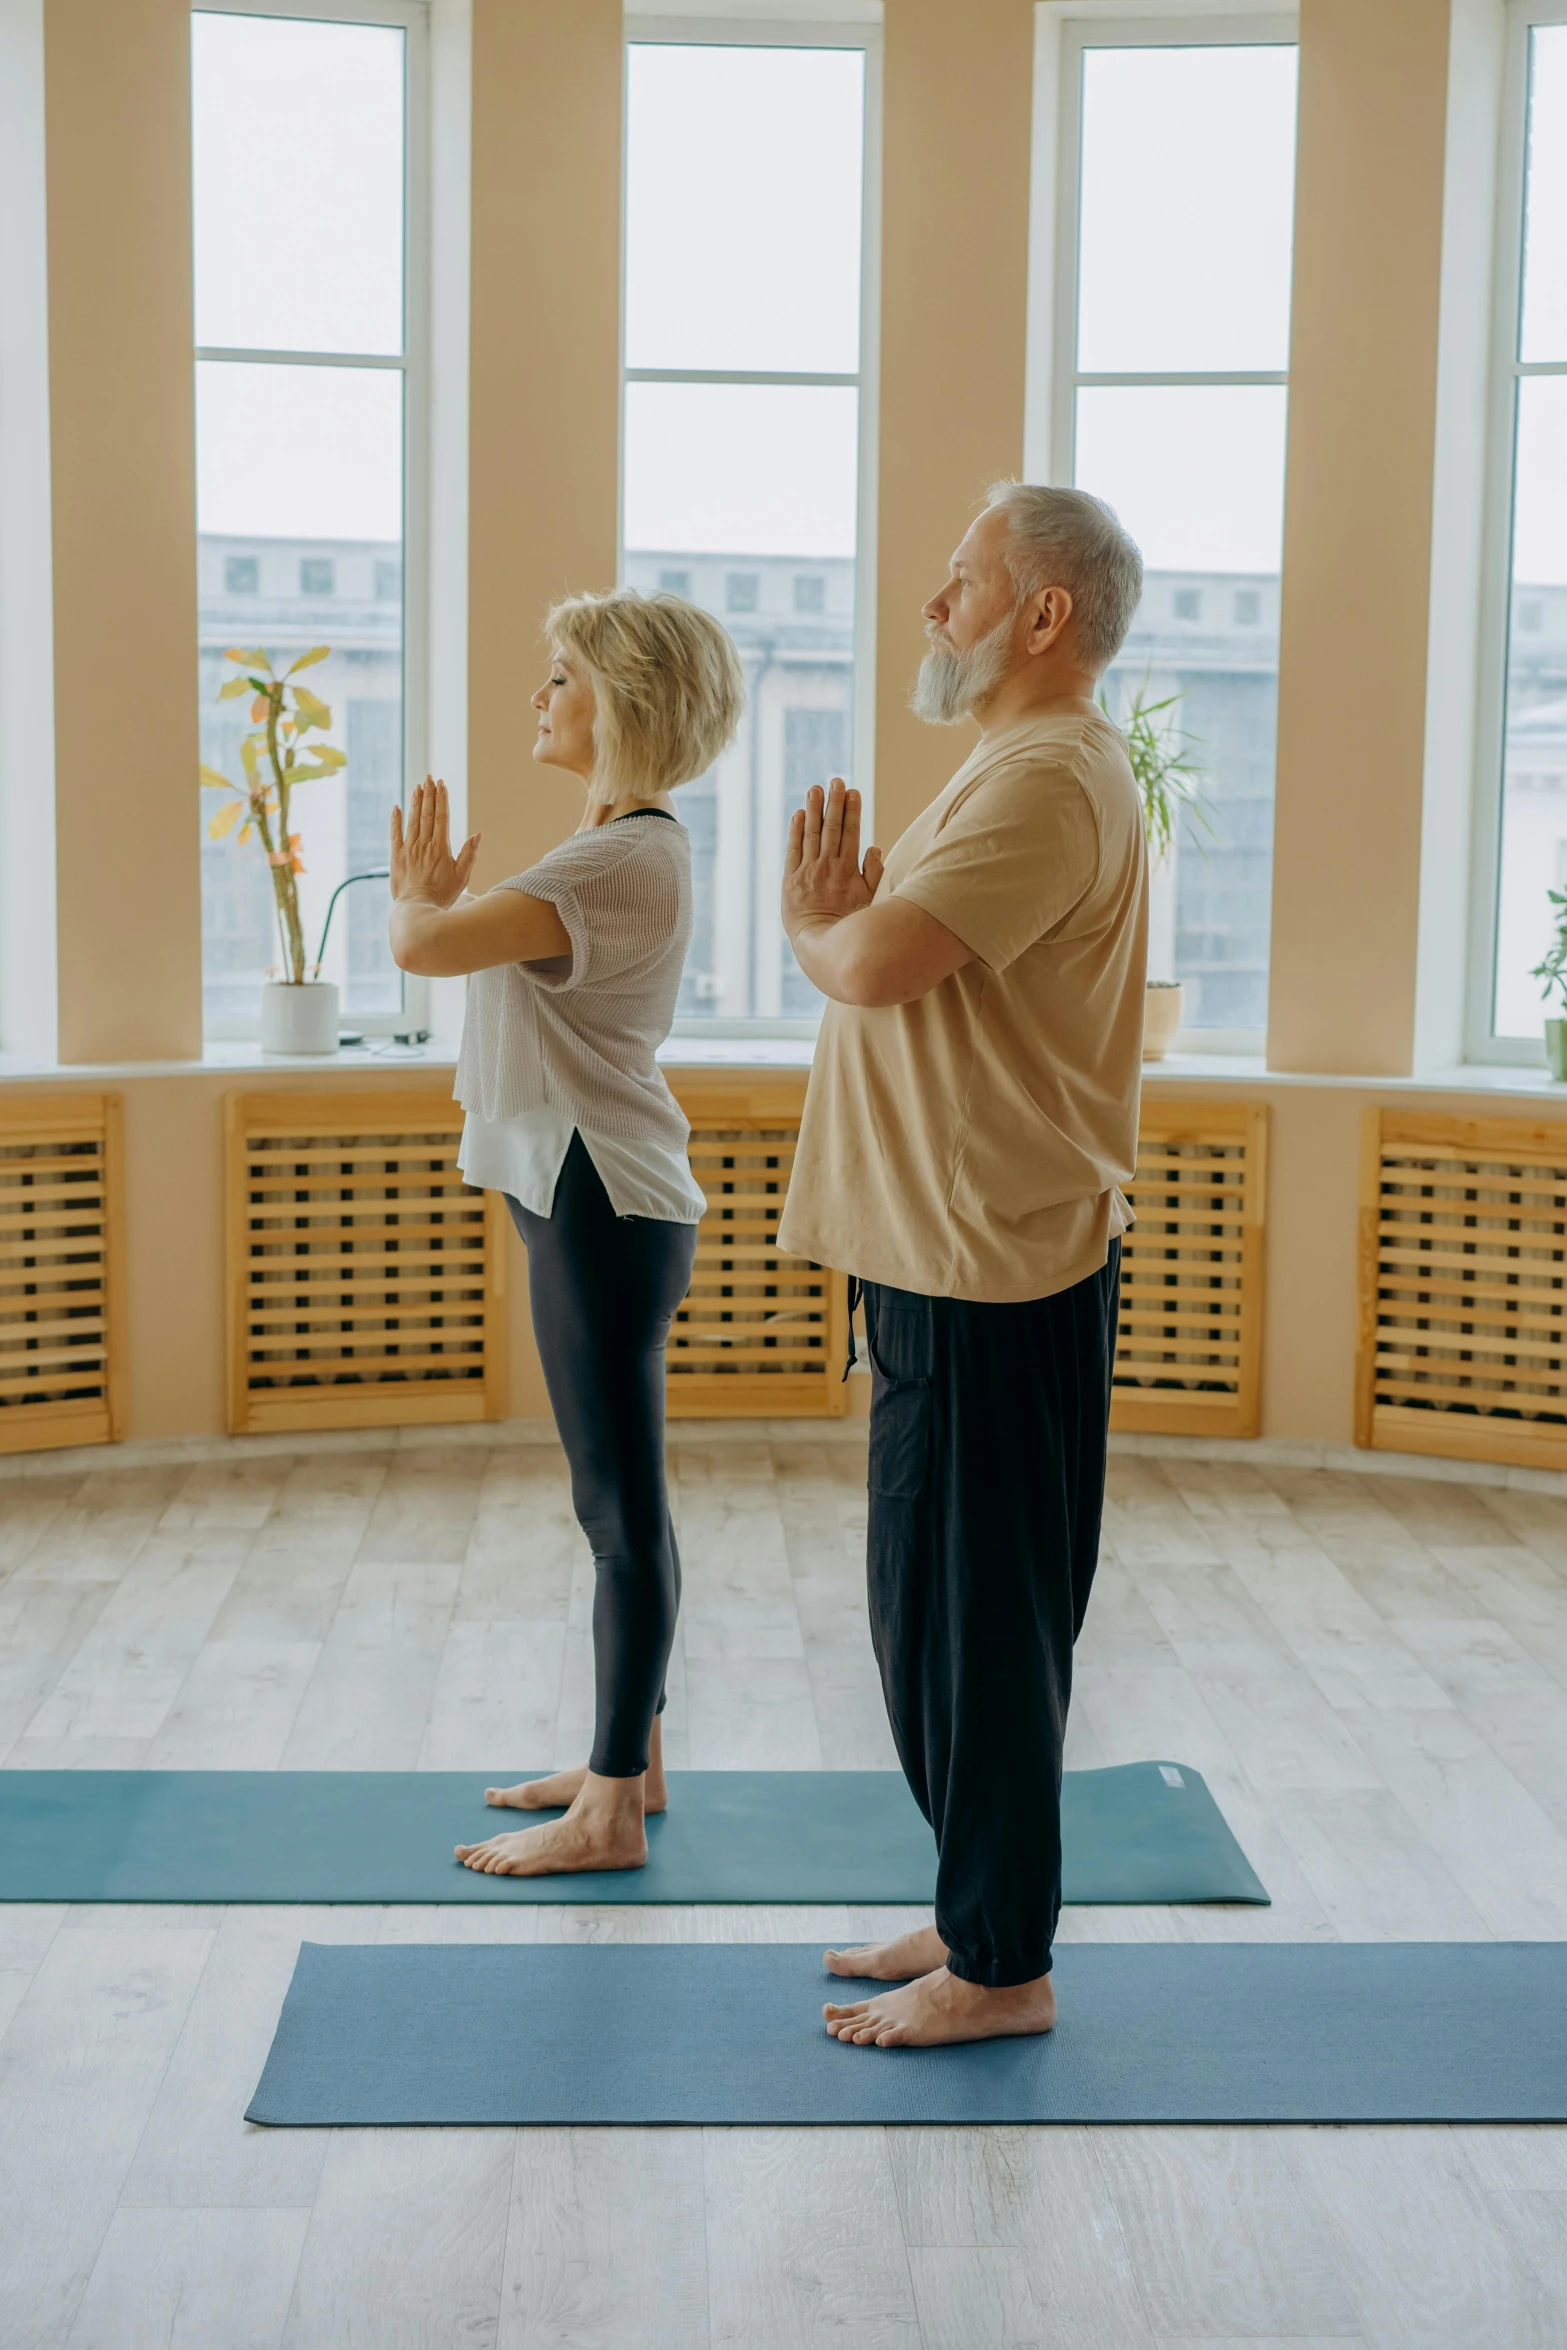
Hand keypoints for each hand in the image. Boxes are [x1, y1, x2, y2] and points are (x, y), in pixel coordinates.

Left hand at [390, 778, 479, 906]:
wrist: (418, 910)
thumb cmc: (442, 896)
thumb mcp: (462, 877)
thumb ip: (469, 854)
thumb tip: (478, 834)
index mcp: (441, 848)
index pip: (441, 817)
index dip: (441, 799)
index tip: (441, 784)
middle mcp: (424, 845)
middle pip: (427, 814)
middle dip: (429, 794)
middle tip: (429, 777)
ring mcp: (409, 850)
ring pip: (412, 820)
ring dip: (416, 802)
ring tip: (418, 786)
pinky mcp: (396, 857)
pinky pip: (395, 834)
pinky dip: (395, 820)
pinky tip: (397, 807)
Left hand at [782, 778, 884, 942]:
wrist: (822, 946)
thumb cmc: (850, 926)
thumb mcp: (869, 901)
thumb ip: (873, 873)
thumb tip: (874, 848)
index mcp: (849, 870)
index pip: (851, 833)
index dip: (852, 811)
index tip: (853, 792)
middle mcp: (828, 867)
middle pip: (832, 828)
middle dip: (834, 803)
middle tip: (835, 781)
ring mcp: (808, 872)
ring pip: (811, 834)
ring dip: (813, 809)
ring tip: (815, 789)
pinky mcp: (790, 880)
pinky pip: (793, 850)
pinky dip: (795, 831)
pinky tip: (797, 814)